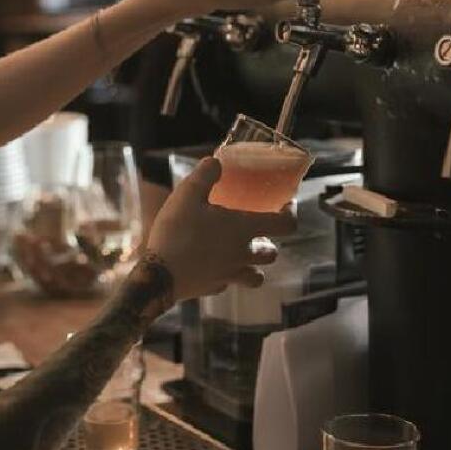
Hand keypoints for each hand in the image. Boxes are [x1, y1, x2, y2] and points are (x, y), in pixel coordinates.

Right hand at [145, 158, 295, 301]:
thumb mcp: (187, 195)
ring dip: (254, 265)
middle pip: (273, 253)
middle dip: (268, 242)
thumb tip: (216, 161)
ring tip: (239, 254)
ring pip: (256, 276)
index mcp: (243, 229)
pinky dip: (226, 275)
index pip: (285, 225)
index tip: (286, 207)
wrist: (159, 275)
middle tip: (255, 231)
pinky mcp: (214, 288)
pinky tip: (212, 266)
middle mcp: (243, 254)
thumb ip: (204, 175)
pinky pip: (229, 283)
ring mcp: (230, 275)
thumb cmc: (177, 232)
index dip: (290, 214)